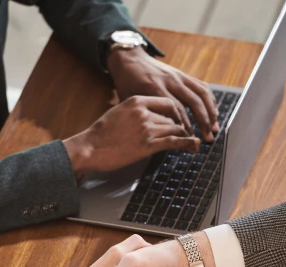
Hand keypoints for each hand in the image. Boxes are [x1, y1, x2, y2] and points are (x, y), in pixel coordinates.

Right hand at [63, 96, 199, 174]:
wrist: (89, 147)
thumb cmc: (100, 134)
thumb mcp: (118, 113)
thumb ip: (135, 112)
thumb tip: (148, 118)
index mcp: (136, 101)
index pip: (166, 103)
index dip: (177, 114)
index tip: (180, 121)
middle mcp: (143, 112)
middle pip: (172, 118)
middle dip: (180, 128)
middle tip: (189, 136)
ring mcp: (146, 128)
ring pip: (175, 129)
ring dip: (185, 137)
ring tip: (195, 145)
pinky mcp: (148, 145)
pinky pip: (174, 142)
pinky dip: (187, 144)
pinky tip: (194, 146)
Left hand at [108, 47, 218, 141]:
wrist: (129, 59)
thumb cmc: (127, 84)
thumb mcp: (132, 100)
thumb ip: (147, 114)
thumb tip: (163, 134)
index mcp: (155, 87)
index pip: (176, 109)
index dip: (185, 125)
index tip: (189, 139)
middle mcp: (170, 80)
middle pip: (193, 102)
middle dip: (203, 121)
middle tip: (208, 138)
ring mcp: (178, 76)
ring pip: (201, 94)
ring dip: (211, 112)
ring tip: (215, 127)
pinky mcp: (183, 74)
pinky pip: (201, 86)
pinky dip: (210, 100)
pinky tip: (213, 112)